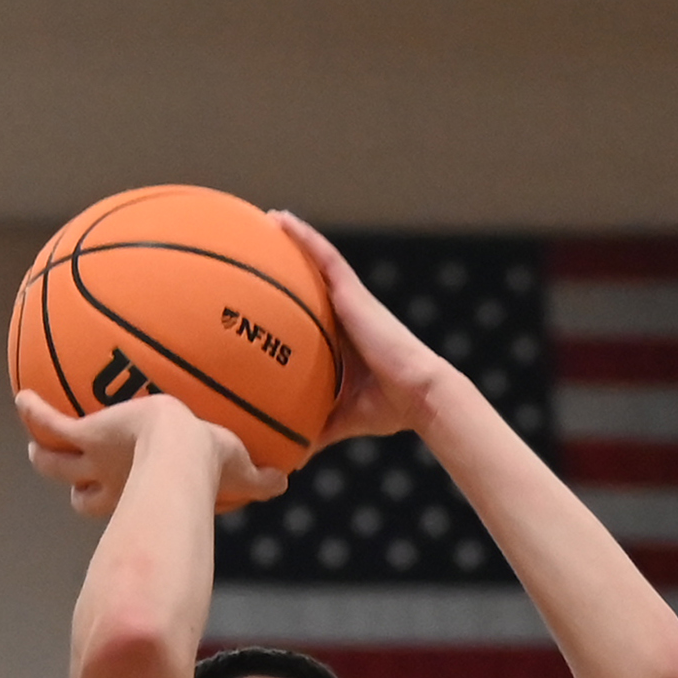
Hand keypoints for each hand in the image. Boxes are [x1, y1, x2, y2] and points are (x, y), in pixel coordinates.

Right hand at [16, 388, 285, 517]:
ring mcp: (94, 459)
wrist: (180, 455)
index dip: (107, 498)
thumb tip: (287, 480)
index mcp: (137, 492)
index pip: (115, 501)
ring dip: (41, 451)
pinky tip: (22, 395)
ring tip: (33, 436)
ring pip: (52, 462)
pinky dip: (34, 412)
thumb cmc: (209, 469)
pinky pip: (49, 422)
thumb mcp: (241, 469)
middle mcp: (109, 482)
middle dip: (68, 479)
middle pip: (77, 490)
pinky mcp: (87, 435)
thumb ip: (260, 479)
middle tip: (57, 464)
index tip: (102, 492)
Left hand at [270, 211, 447, 447]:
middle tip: (259, 245)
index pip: (313, 315)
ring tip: (267, 220)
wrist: (417, 395)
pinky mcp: (353, 295)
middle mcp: (346, 315)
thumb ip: (315, 430)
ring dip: (294, 239)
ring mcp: (350, 301)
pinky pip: (325, 259)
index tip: (266, 291)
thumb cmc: (387, 409)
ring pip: (318, 261)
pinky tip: (282, 222)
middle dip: (289, 262)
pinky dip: (304, 239)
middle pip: (314, 281)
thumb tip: (288, 458)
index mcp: (342, 341)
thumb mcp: (341, 419)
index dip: (293, 300)